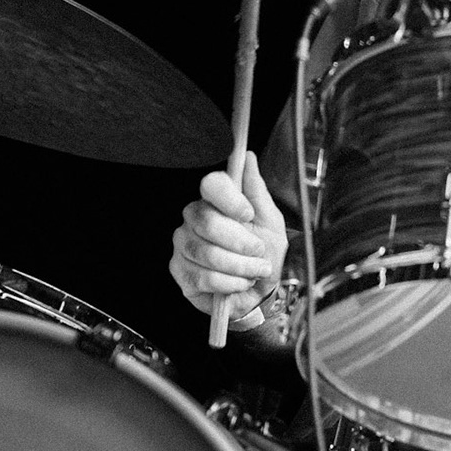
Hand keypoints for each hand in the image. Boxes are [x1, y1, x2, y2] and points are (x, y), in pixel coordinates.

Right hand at [168, 152, 288, 317]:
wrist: (259, 293)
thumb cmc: (263, 254)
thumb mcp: (270, 222)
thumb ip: (257, 191)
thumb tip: (249, 158)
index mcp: (216, 201)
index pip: (212, 184)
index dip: (230, 199)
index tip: (247, 214)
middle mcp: (194, 218)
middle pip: (207, 221)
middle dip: (241, 242)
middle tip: (258, 252)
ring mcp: (183, 244)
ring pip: (206, 252)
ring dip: (239, 266)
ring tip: (254, 270)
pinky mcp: (180, 271)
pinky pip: (203, 276)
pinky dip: (229, 283)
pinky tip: (239, 283)